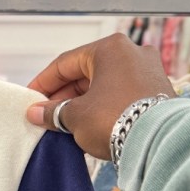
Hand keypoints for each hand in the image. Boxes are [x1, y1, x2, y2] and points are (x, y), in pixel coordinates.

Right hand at [26, 34, 174, 158]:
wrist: (157, 142)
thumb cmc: (116, 120)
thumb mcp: (75, 116)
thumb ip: (53, 112)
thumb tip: (36, 113)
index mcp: (110, 48)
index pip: (65, 63)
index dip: (44, 82)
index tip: (31, 98)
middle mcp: (132, 53)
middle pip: (86, 72)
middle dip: (64, 95)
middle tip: (46, 114)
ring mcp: (148, 71)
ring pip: (104, 84)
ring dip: (83, 102)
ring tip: (65, 122)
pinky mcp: (157, 90)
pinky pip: (121, 94)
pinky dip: (103, 105)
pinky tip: (90, 123)